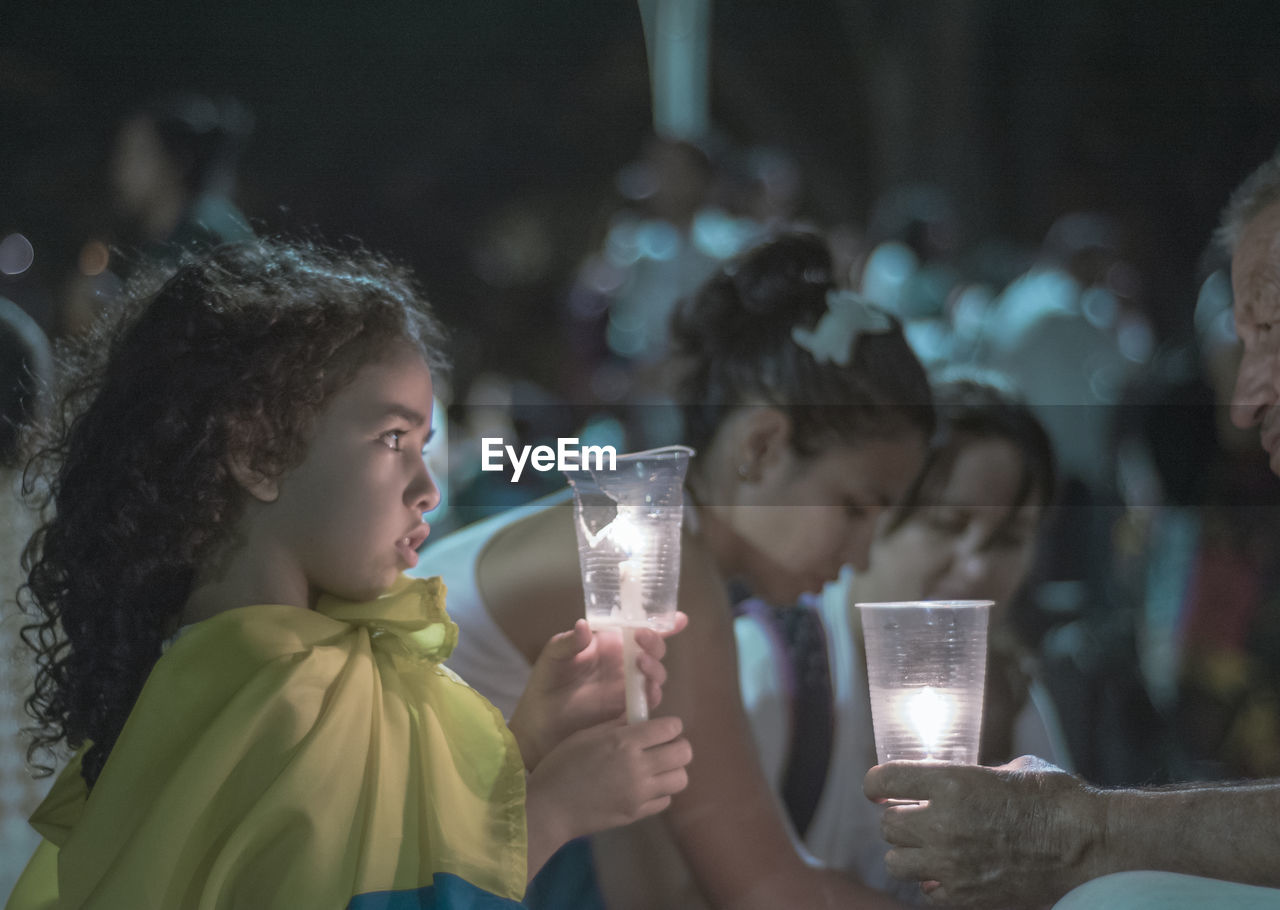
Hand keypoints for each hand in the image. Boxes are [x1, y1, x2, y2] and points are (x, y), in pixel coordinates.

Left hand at [509, 613, 687, 769]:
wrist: (539, 725)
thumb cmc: (546, 683)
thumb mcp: (553, 657)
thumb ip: (568, 642)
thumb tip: (583, 625)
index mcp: (610, 643)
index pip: (640, 628)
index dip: (662, 623)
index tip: (679, 619)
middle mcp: (624, 663)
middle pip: (654, 651)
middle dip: (656, 643)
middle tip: (643, 639)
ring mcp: (628, 688)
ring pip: (655, 676)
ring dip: (654, 668)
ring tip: (640, 663)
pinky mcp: (627, 711)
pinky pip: (647, 702)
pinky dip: (651, 694)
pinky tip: (647, 691)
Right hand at [525, 716, 692, 873]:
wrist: (549, 808)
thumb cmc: (561, 765)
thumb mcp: (586, 735)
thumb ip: (617, 725)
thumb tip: (640, 717)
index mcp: (624, 742)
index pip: (670, 728)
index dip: (670, 725)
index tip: (662, 727)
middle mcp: (638, 767)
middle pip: (684, 753)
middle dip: (677, 745)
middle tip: (663, 745)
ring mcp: (639, 793)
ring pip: (680, 779)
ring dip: (672, 769)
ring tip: (656, 767)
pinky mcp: (637, 813)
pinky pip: (665, 800)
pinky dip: (660, 791)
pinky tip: (644, 786)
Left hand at [863, 756, 1105, 907]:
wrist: (1089, 845)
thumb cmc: (1055, 799)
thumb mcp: (1009, 769)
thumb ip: (972, 776)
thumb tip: (952, 782)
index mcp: (952, 782)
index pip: (884, 781)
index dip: (877, 784)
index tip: (879, 789)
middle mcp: (944, 822)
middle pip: (888, 825)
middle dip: (900, 819)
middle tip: (916, 818)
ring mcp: (952, 863)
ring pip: (896, 862)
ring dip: (909, 853)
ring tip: (929, 848)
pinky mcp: (967, 896)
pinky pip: (925, 893)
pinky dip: (931, 884)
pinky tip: (948, 873)